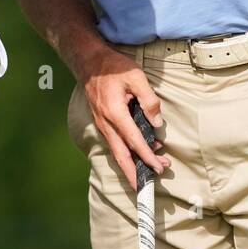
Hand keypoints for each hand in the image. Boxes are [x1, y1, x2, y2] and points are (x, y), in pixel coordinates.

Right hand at [79, 46, 170, 190]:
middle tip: (147, 187)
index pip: (134, 141)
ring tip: (150, 169)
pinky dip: (126, 152)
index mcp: (115, 113)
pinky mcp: (102, 122)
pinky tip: (138, 152)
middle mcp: (106, 123)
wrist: (89, 61)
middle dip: (134, 173)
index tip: (158, 167)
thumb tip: (156, 123)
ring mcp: (102, 124)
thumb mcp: (136, 77)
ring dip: (132, 164)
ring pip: (117, 151)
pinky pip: (114, 143)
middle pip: (121, 156)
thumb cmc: (113, 67)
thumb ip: (148, 100)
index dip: (147, 156)